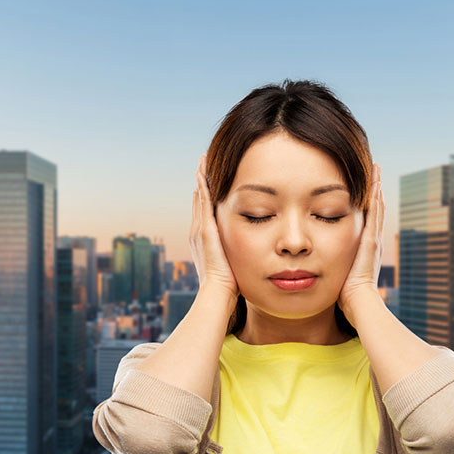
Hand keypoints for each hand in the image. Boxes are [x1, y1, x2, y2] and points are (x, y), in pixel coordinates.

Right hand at [190, 154, 239, 301]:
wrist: (218, 293)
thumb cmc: (230, 284)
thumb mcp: (234, 263)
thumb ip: (240, 253)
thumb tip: (254, 252)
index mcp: (205, 239)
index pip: (205, 211)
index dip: (207, 194)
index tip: (210, 178)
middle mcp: (199, 232)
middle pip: (200, 200)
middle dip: (203, 181)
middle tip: (204, 161)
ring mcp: (200, 230)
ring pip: (200, 198)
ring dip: (201, 179)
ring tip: (202, 161)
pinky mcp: (205, 231)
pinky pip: (203, 204)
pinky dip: (202, 188)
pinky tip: (203, 173)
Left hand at [337, 163, 383, 321]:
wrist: (359, 303)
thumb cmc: (346, 295)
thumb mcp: (337, 275)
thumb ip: (331, 266)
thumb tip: (316, 265)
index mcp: (363, 249)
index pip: (365, 221)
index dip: (366, 205)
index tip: (363, 189)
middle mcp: (371, 241)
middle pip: (373, 210)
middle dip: (373, 191)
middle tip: (374, 172)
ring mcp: (372, 240)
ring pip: (375, 207)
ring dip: (376, 188)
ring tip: (376, 170)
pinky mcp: (371, 240)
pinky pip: (374, 214)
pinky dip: (375, 198)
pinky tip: (375, 183)